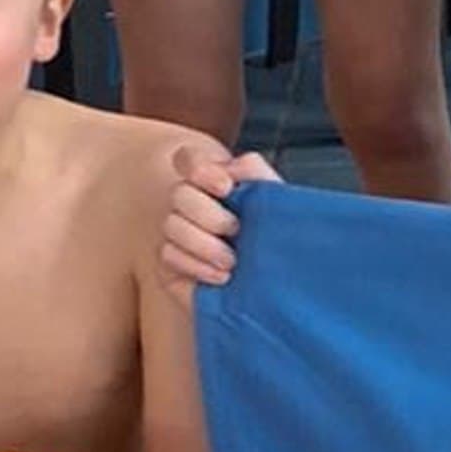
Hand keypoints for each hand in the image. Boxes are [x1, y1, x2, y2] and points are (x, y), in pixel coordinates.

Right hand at [161, 143, 281, 296]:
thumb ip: (255, 173)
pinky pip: (169, 255)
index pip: (188, 160)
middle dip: (209, 214)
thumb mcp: (277, 202)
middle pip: (179, 193)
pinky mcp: (170, 265)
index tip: (225, 188)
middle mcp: (192, 206)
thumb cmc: (280, 243)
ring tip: (233, 262)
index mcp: (216, 184)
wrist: (282, 292)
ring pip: (171, 225)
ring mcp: (178, 235)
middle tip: (237, 231)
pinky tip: (222, 277)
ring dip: (205, 244)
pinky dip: (198, 266)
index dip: (199, 168)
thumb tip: (229, 167)